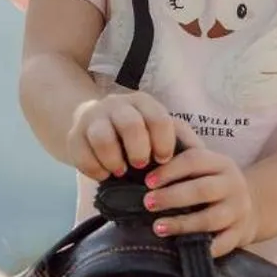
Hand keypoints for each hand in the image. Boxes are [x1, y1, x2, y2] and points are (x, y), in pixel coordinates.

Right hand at [65, 90, 179, 180]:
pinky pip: (82, 154)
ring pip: (102, 137)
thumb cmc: (136, 132)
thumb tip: (203, 154)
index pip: (158, 118)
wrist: (93, 124)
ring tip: (120, 172)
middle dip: (138, 150)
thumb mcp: (159, 129)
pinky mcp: (74, 135)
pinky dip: (95, 169)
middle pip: (130, 124)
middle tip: (141, 166)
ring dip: (114, 160)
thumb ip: (183, 139)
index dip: (163, 143)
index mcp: (142, 102)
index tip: (163, 160)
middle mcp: (116, 105)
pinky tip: (104, 174)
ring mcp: (93, 118)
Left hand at [143, 143, 256, 256]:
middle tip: (147, 203)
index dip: (169, 170)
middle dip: (172, 197)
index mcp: (221, 163)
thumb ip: (181, 157)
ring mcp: (238, 211)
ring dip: (182, 224)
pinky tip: (184, 248)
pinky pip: (223, 244)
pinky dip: (205, 247)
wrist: (254, 205)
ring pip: (210, 219)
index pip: (194, 160)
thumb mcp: (206, 165)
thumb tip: (147, 156)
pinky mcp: (240, 234)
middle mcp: (233, 185)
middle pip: (202, 190)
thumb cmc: (214, 183)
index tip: (147, 181)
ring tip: (158, 227)